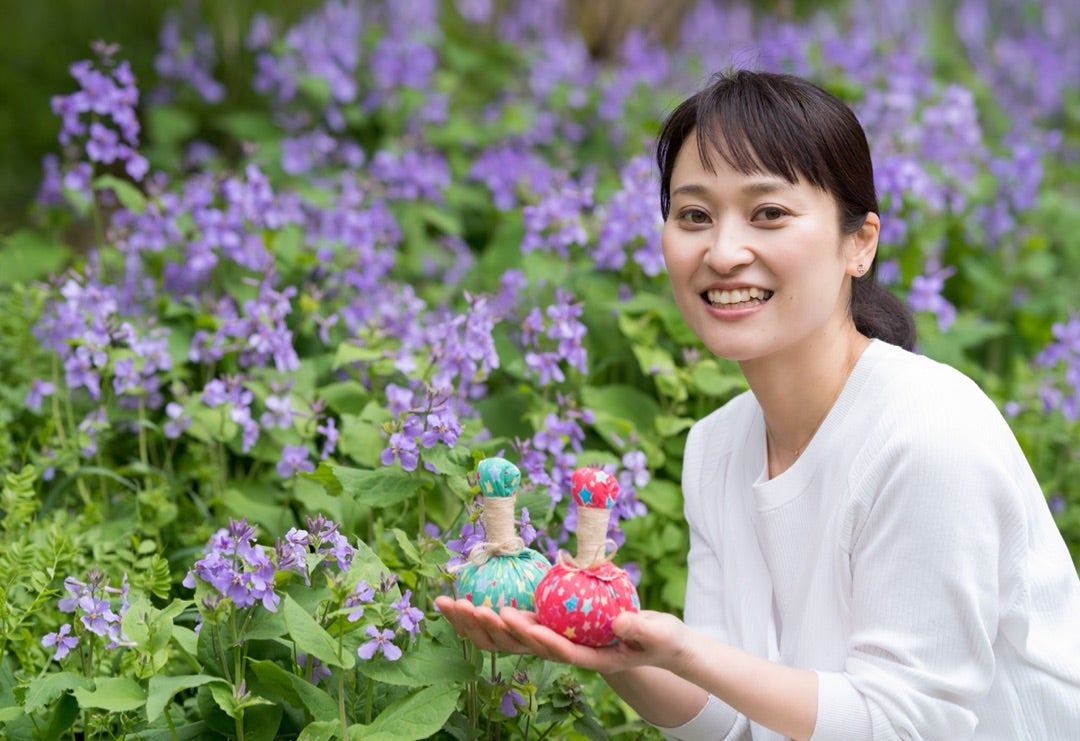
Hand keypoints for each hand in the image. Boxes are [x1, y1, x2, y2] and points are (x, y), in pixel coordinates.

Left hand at [434, 595, 689, 674]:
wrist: (657, 643)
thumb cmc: (660, 638)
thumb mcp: (657, 633)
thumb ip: (641, 628)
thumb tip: (622, 620)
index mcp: (589, 656)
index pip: (557, 649)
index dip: (534, 635)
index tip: (514, 618)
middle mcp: (565, 651)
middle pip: (523, 643)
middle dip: (494, 627)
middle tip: (468, 606)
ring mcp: (555, 641)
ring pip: (511, 636)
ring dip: (479, 621)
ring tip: (449, 602)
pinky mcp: (551, 628)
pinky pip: (517, 623)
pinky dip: (490, 613)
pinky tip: (466, 598)